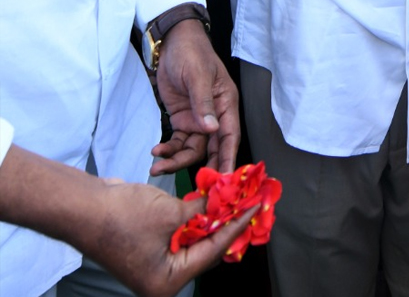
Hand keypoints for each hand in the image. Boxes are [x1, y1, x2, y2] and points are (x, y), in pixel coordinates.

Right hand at [84, 178, 256, 296]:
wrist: (83, 206)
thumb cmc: (123, 216)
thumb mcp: (171, 212)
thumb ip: (203, 210)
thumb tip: (225, 200)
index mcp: (168, 281)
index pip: (213, 251)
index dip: (236, 225)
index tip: (255, 206)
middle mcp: (162, 278)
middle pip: (205, 249)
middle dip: (225, 223)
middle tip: (248, 200)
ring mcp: (154, 264)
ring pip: (194, 240)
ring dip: (211, 218)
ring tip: (234, 198)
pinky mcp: (149, 248)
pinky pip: (180, 234)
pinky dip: (194, 218)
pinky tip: (210, 201)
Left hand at [150, 19, 239, 174]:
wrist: (171, 43)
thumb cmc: (191, 54)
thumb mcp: (197, 76)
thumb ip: (203, 103)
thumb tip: (211, 130)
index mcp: (226, 103)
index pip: (230, 135)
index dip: (229, 157)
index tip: (226, 179)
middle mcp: (215, 115)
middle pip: (213, 147)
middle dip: (203, 167)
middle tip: (192, 186)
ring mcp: (198, 119)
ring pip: (192, 149)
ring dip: (177, 160)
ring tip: (157, 167)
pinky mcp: (182, 120)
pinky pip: (177, 142)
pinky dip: (168, 150)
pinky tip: (156, 153)